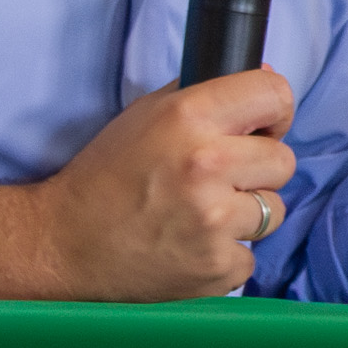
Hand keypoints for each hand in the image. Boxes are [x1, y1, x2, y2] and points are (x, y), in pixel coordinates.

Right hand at [35, 67, 299, 298]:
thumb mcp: (146, 113)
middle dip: (258, 169)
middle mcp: (207, 165)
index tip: (261, 128)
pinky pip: (250, 255)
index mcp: (190, 117)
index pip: (275, 95)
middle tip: (218, 179)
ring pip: (273, 210)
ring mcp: (214, 221)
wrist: (64, 244)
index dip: (273, 113)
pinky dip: (225, 254)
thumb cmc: (106, 176)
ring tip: (199, 216)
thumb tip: (262, 80)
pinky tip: (189, 247)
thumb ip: (204, 95)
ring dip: (244, 214)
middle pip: (284, 160)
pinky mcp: (217, 267)